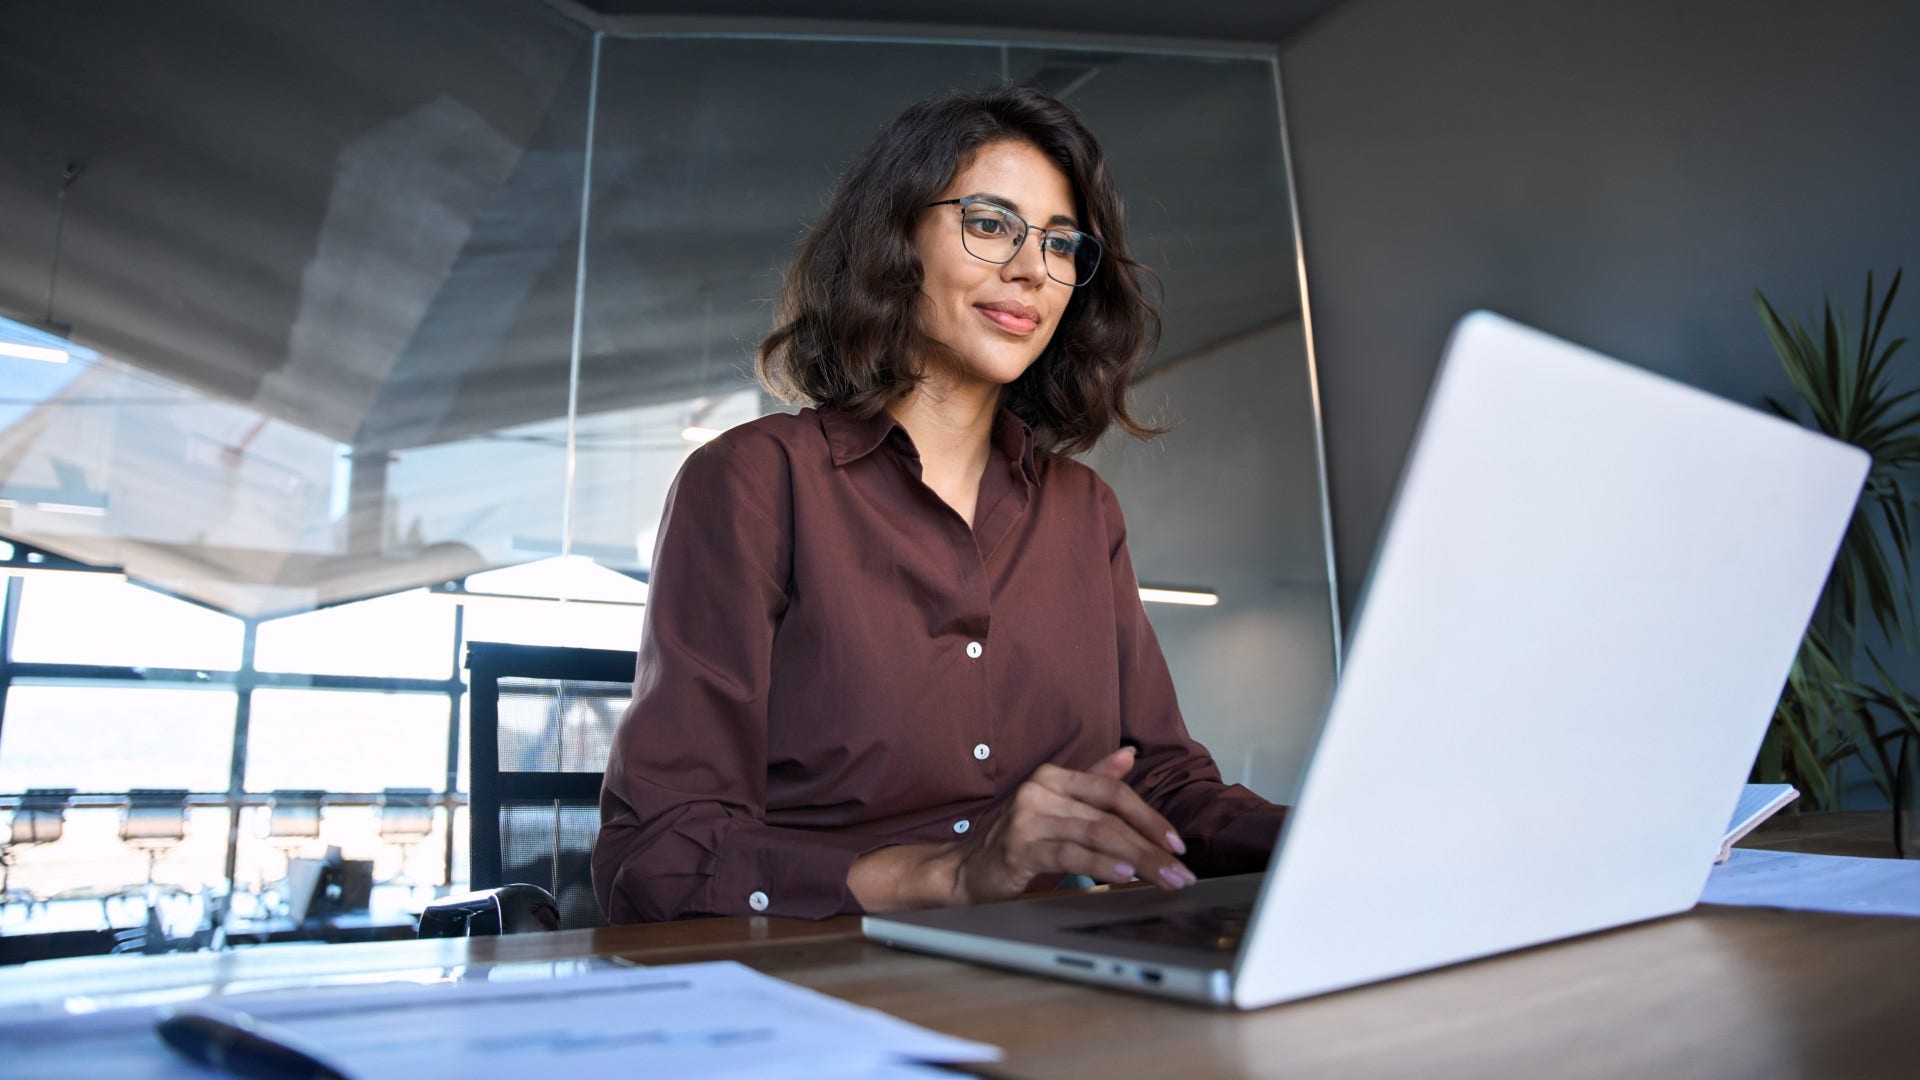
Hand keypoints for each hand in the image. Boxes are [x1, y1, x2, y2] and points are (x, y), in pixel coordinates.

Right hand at [946, 747, 1195, 904]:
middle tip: (1181, 873)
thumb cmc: (1019, 838)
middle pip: (1110, 817)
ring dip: (1138, 860)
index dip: (1150, 817)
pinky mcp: (1018, 849)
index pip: (1113, 791)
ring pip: (1096, 835)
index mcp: (1053, 776)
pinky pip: (1070, 855)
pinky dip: (1101, 865)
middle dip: (1152, 847)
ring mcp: (1027, 818)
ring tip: (1164, 879)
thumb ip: (1093, 780)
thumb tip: (1129, 754)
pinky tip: (1124, 876)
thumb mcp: (1057, 806)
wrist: (966, 869)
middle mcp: (1040, 790)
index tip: (1177, 844)